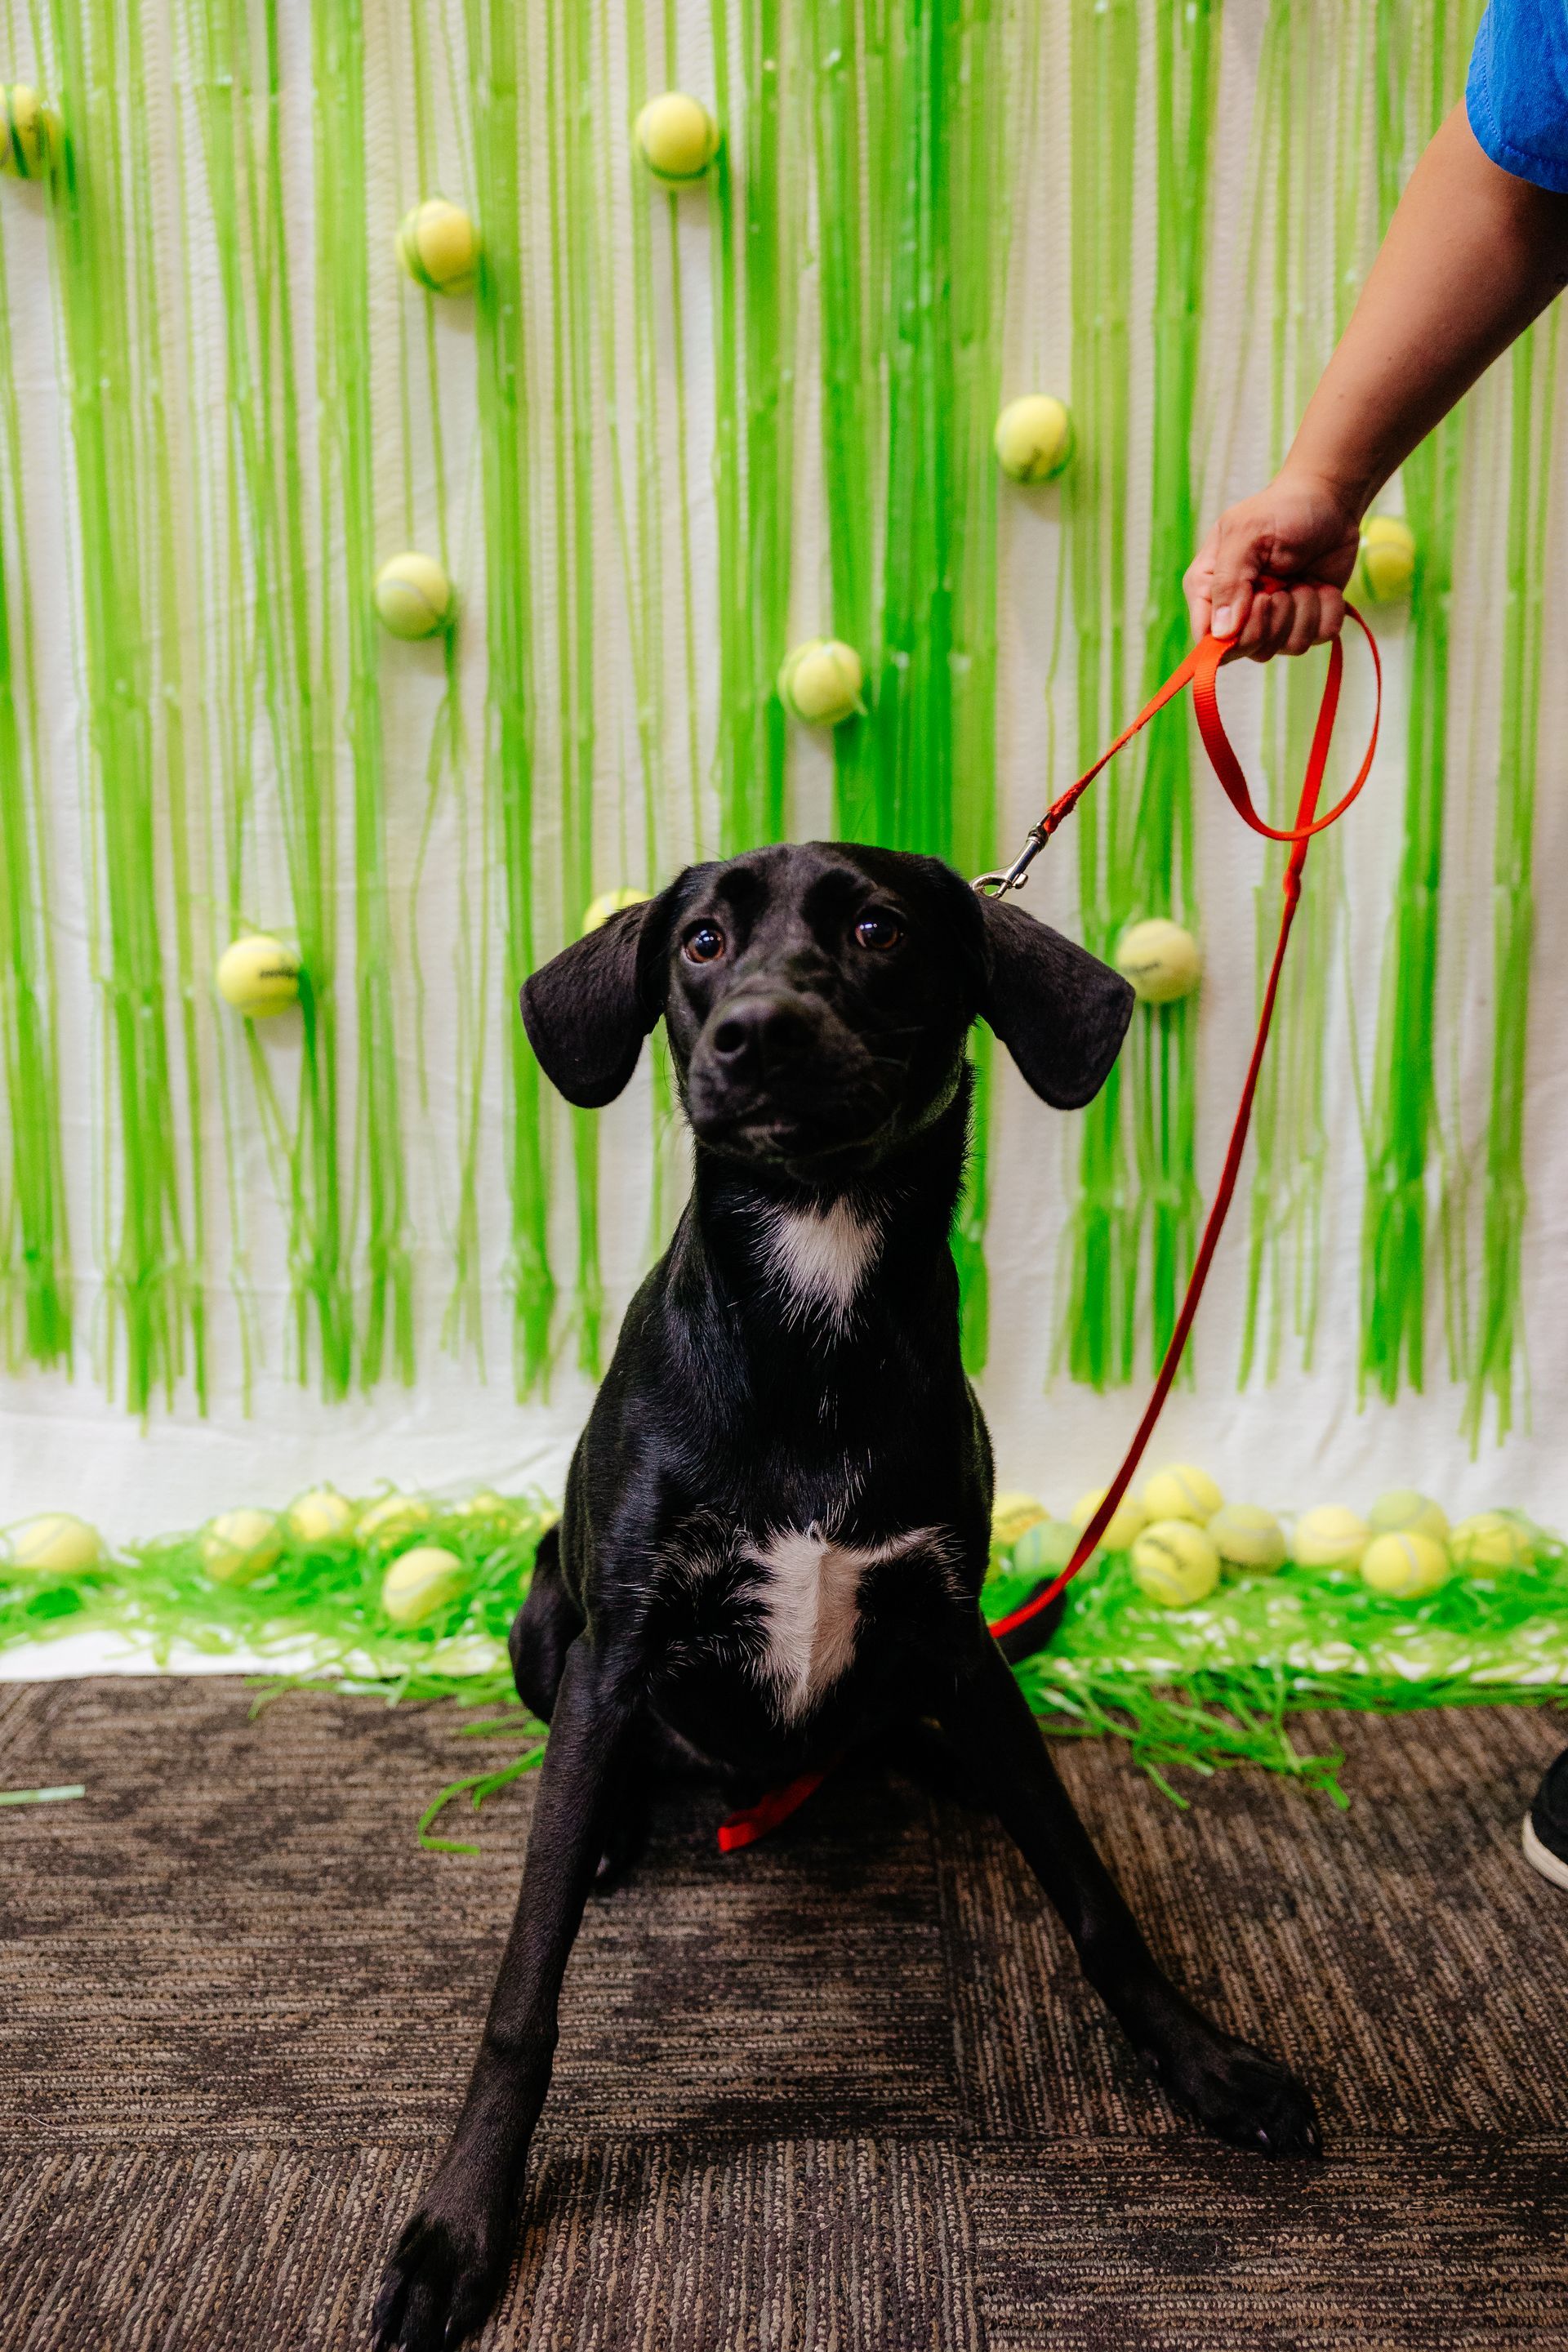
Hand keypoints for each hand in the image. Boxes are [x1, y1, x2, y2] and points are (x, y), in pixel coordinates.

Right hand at [1184, 472, 1360, 660]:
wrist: (1331, 500)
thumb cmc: (1283, 509)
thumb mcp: (1247, 534)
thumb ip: (1229, 581)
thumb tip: (1222, 633)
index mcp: (1211, 589)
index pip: (1207, 638)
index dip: (1232, 636)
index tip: (1258, 602)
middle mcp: (1240, 611)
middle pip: (1250, 649)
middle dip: (1276, 617)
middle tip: (1283, 581)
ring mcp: (1275, 620)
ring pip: (1287, 648)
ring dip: (1304, 610)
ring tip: (1303, 578)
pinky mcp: (1307, 621)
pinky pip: (1318, 639)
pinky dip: (1327, 611)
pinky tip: (1321, 585)